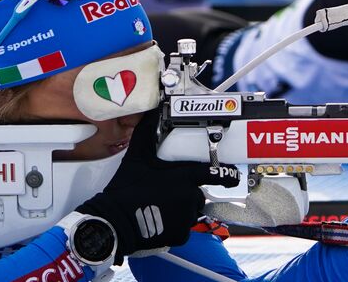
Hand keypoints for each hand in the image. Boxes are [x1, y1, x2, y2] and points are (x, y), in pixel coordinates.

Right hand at [78, 111, 240, 256]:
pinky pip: (183, 228)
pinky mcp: (180, 235)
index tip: (234, 176)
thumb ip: (146, 134)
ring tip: (160, 208)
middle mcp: (189, 197)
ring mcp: (186, 217)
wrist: (113, 221)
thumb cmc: (125, 190)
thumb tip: (150, 112)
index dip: (227, 174)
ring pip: (191, 211)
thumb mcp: (136, 158)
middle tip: (167, 194)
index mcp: (184, 177)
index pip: (214, 173)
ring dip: (181, 209)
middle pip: (197, 193)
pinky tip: (158, 221)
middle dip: (187, 193)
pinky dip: (174, 226)